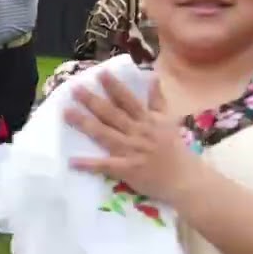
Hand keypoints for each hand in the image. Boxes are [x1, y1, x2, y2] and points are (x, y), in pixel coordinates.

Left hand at [63, 72, 203, 205]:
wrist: (185, 179)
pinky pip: (105, 166)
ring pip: (104, 134)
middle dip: (92, 100)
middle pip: (112, 114)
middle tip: (74, 88)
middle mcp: (138, 132)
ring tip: (67, 113)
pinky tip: (72, 161)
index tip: (100, 73)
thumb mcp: (169, 120)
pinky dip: (89, 164)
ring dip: (85, 123)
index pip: (128, 100)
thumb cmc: (175, 149)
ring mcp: (131, 151)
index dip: (114, 86)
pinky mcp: (127, 170)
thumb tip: (152, 77)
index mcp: (148, 120)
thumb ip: (157, 100)